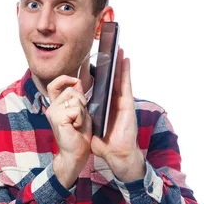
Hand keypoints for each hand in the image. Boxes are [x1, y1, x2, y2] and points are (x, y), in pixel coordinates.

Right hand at [46, 75, 91, 188]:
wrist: (75, 154)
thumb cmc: (79, 136)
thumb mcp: (81, 113)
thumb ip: (78, 98)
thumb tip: (77, 82)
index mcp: (56, 106)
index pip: (55, 84)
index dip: (65, 79)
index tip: (75, 81)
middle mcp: (52, 107)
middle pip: (70, 90)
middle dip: (82, 101)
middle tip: (80, 117)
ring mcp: (53, 112)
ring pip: (75, 99)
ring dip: (82, 112)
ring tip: (78, 124)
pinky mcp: (57, 118)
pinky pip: (76, 109)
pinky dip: (80, 118)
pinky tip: (76, 127)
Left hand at [91, 48, 145, 181]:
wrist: (116, 154)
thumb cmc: (105, 144)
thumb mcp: (90, 127)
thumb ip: (84, 119)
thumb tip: (76, 113)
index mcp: (104, 106)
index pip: (99, 87)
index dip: (97, 74)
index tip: (93, 61)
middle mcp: (113, 102)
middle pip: (111, 79)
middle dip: (110, 64)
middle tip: (109, 48)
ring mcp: (121, 102)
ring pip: (120, 78)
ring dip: (119, 63)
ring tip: (118, 48)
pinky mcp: (127, 104)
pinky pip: (126, 85)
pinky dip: (126, 72)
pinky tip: (125, 60)